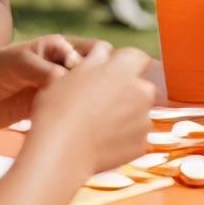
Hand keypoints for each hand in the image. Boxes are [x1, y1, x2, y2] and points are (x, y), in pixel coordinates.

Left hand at [0, 35, 93, 130]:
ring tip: (85, 118)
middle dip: (99, 86)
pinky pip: (66, 111)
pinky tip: (73, 127)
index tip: (98, 84)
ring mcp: (52, 88)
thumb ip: (47, 70)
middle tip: (95, 104)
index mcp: (58, 46)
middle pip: (93, 74)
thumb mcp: (19, 63)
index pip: (95, 51)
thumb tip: (76, 84)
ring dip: (86, 104)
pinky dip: (72, 117)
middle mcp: (59, 65)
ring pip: (81, 94)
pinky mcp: (44, 109)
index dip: (103, 64)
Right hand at [29, 43, 155, 174]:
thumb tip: (105, 50)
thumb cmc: (59, 109)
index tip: (105, 74)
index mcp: (125, 68)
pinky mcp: (141, 144)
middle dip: (124, 90)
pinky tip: (100, 141)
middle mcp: (142, 91)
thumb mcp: (72, 73)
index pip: (135, 56)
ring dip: (124, 114)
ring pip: (137, 111)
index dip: (120, 64)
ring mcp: (144, 119)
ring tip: (94, 124)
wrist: (59, 153)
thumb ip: (96, 58)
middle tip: (96, 101)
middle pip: (138, 85)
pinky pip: (134, 135)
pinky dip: (122, 137)